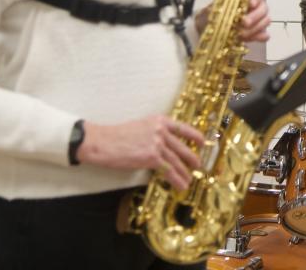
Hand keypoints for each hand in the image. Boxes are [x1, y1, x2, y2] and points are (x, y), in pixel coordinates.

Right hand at [77, 115, 204, 190]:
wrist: (102, 141)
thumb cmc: (116, 136)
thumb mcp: (140, 126)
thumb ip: (155, 132)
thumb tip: (165, 145)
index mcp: (159, 120)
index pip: (183, 127)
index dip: (195, 135)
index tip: (203, 142)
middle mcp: (161, 130)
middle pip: (182, 146)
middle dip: (192, 157)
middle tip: (197, 165)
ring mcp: (157, 143)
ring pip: (177, 160)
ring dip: (185, 172)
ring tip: (190, 179)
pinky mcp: (151, 157)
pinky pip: (168, 170)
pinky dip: (177, 179)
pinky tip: (181, 185)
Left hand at [196, 0, 270, 41]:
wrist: (218, 23)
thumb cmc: (223, 7)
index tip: (251, 3)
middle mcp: (259, 5)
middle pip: (264, 8)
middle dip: (254, 16)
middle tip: (244, 22)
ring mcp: (261, 19)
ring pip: (265, 21)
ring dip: (254, 28)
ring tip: (241, 34)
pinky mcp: (260, 31)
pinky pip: (264, 35)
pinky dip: (258, 37)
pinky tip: (250, 39)